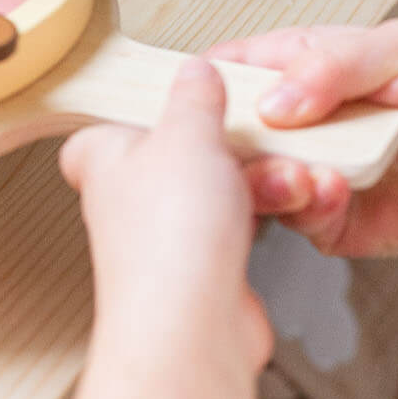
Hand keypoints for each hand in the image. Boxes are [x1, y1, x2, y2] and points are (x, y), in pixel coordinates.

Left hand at [61, 59, 271, 371]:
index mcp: (103, 156)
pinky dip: (271, 213)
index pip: (107, 123)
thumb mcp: (186, 134)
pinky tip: (294, 205)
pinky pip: (245, 222)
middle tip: (259, 139)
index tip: (182, 94)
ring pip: (223, 186)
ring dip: (265, 179)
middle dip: (234, 145)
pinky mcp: (206, 265)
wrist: (192, 327)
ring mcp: (167, 234)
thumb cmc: (166, 237)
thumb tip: (193, 71)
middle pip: (185, 150)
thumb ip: (193, 97)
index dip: (143, 109)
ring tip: (291, 179)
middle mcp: (128, 197)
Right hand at [207, 18, 397, 303]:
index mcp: (298, 68)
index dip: (211, 77)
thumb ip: (337, 59)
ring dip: (271, 174)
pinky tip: (339, 189)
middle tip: (257, 138)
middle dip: (232, 134)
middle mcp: (288, 120)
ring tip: (309, 171)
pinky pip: (290, 213)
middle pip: (224, 123)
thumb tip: (273, 99)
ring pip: (245, 174)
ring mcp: (295, 166)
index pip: (232, 64)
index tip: (201, 91)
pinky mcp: (310, 214)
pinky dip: (312, 202)